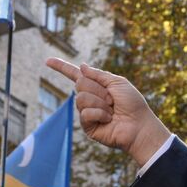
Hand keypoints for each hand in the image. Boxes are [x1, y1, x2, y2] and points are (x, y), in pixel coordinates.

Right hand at [45, 58, 170, 166]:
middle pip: (80, 83)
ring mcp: (87, 112)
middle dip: (98, 89)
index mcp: (96, 86)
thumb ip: (99, 74)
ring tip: (111, 110)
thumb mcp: (117, 82)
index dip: (61, 67)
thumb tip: (81, 66)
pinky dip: (99, 114)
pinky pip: (85, 113)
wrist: (139, 125)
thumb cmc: (132, 103)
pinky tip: (108, 119)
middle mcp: (89, 98)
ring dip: (100, 102)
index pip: (74, 75)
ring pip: (81, 98)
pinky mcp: (87, 126)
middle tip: (112, 99)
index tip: (47, 61)